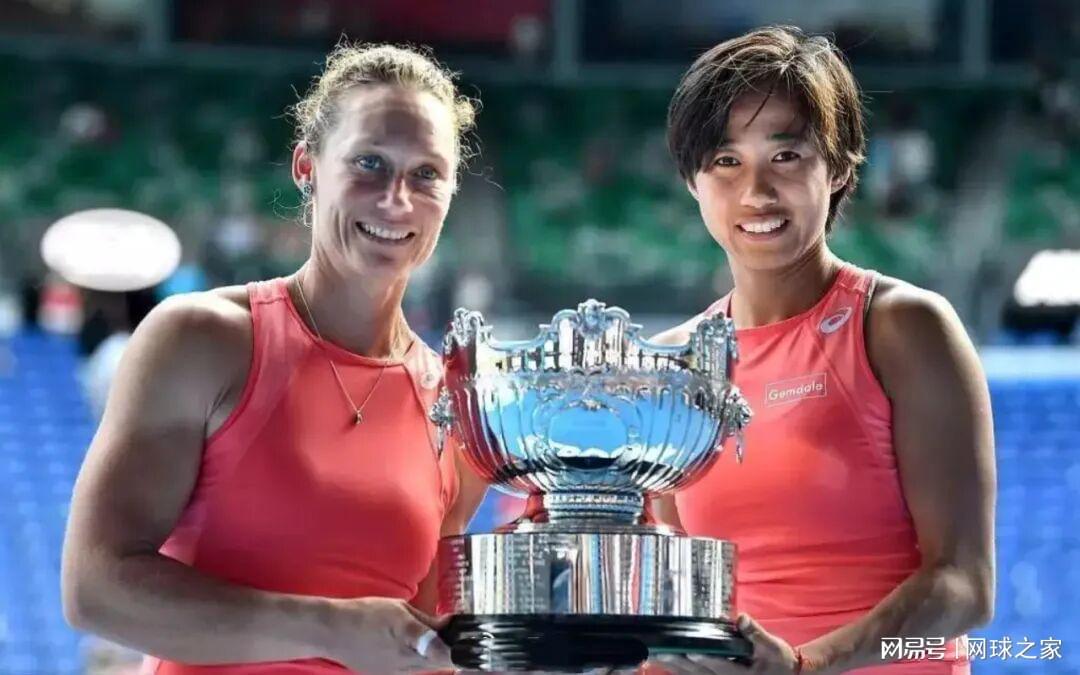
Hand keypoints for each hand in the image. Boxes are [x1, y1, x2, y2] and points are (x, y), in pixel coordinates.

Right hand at [320, 597, 452, 672]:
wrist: (332, 630)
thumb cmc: (366, 614)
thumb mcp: (400, 610)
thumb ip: (426, 622)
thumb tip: (450, 625)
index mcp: (411, 647)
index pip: (447, 657)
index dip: (460, 649)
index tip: (465, 637)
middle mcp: (404, 667)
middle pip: (437, 664)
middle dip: (446, 651)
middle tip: (447, 633)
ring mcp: (393, 674)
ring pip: (422, 668)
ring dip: (429, 656)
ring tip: (424, 637)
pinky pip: (407, 670)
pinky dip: (412, 659)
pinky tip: (405, 645)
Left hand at [649, 615, 799, 674]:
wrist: (788, 674)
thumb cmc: (780, 659)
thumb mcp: (773, 646)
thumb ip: (756, 633)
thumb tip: (741, 617)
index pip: (721, 667)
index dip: (705, 659)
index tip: (689, 651)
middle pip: (701, 674)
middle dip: (680, 663)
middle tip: (659, 653)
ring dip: (675, 668)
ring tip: (655, 657)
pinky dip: (682, 670)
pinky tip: (667, 663)